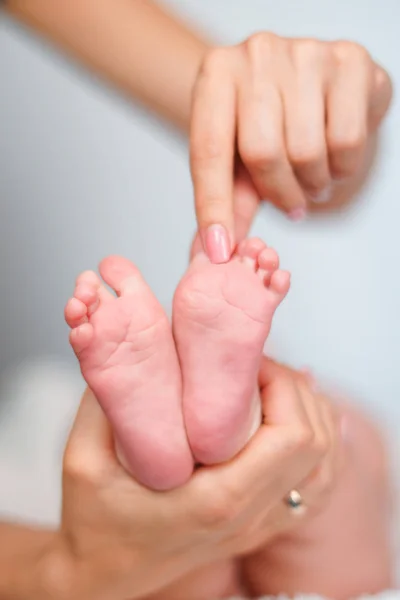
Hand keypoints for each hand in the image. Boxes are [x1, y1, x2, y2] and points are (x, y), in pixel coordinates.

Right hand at [44, 361, 339, 599]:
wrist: (100, 576)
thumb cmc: (92, 522)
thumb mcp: (82, 458)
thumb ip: (108, 399)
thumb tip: (138, 342)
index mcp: (216, 500)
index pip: (291, 436)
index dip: (281, 384)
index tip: (244, 360)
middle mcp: (249, 516)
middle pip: (316, 443)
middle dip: (294, 389)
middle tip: (255, 367)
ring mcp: (259, 526)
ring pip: (325, 466)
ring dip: (311, 415)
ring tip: (275, 386)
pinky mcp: (259, 527)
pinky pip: (315, 489)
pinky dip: (320, 449)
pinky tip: (302, 420)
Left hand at [190, 33, 391, 261]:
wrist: (314, 83)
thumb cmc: (269, 121)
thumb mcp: (237, 156)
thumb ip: (227, 198)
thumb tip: (214, 251)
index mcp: (216, 75)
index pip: (209, 151)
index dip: (214, 207)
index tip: (220, 250)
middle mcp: (256, 54)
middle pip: (263, 153)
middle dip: (279, 195)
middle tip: (293, 207)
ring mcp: (305, 53)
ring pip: (306, 151)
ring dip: (312, 184)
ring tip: (312, 180)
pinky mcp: (349, 61)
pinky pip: (346, 141)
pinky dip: (342, 168)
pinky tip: (334, 161)